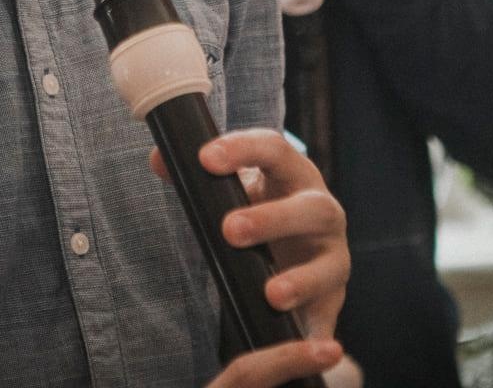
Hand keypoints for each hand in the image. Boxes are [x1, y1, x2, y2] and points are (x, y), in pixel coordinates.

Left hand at [148, 129, 350, 385]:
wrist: (296, 251)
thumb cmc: (260, 209)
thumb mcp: (232, 189)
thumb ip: (196, 175)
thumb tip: (160, 159)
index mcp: (293, 174)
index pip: (274, 149)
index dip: (242, 149)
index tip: (206, 158)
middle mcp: (322, 211)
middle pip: (312, 208)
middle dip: (272, 218)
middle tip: (229, 229)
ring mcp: (332, 256)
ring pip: (329, 266)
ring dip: (302, 280)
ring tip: (272, 293)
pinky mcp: (332, 299)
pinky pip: (327, 318)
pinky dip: (313, 332)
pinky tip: (295, 344)